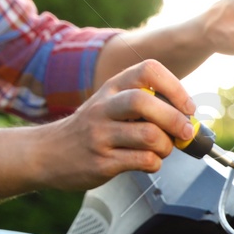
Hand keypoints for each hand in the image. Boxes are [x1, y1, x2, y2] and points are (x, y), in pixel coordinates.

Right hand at [39, 59, 195, 189]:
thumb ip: (144, 106)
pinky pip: (143, 161)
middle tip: (185, 132)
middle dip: (175, 119)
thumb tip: (187, 118)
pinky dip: (155, 163)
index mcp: (112, 87)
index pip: (148, 70)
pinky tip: (148, 162)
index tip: (187, 106)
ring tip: (162, 149)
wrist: (46, 153)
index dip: (175, 87)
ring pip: (149, 135)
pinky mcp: (102, 161)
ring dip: (166, 146)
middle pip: (146, 102)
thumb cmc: (89, 129)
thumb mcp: (110, 104)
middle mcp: (104, 107)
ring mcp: (101, 135)